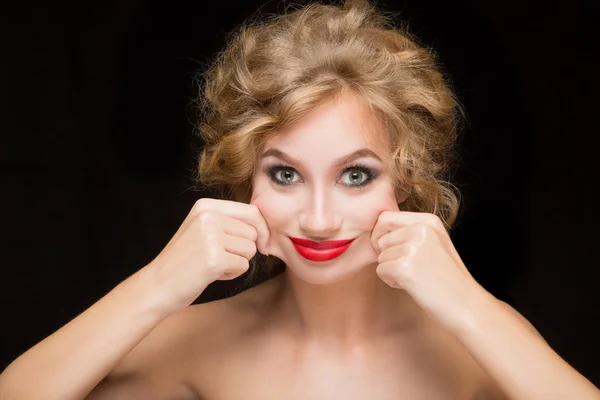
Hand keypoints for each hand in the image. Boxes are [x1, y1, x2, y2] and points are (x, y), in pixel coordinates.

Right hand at [143, 198, 269, 312]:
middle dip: (245, 249)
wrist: (157, 285)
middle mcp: (209, 217)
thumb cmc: (184, 260)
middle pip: (253, 232)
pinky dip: (232, 273)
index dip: (261, 230)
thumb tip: (265, 225)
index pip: (252, 211)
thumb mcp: (202, 229)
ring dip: (237, 262)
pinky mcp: (214, 259)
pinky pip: (243, 266)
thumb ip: (229, 221)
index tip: (260, 244)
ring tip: (214, 264)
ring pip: (250, 249)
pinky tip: (212, 274)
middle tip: (222, 257)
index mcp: (206, 206)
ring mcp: (211, 237)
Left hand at [371, 211, 485, 330]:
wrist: (466, 305)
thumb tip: (377, 229)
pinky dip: (391, 281)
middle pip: (379, 238)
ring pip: (379, 256)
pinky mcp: (404, 267)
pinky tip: (412, 286)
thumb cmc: (449, 278)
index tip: (393, 250)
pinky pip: (380, 270)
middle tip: (408, 268)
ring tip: (415, 277)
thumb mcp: (435, 242)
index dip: (381, 235)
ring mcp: (412, 247)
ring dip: (391, 270)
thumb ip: (411, 231)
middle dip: (386, 255)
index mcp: (428, 221)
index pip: (385, 217)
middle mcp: (420, 229)